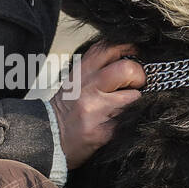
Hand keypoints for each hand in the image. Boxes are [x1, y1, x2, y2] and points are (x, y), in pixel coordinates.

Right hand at [50, 41, 145, 169]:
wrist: (49, 138)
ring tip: (126, 106)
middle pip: (127, 69)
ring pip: (134, 97)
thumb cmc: (65, 110)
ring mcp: (95, 110)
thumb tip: (128, 59)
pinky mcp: (103, 132)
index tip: (136, 55)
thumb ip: (97, 68)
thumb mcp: (75, 81)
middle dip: (139, 76)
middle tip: (137, 84)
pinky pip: (129, 121)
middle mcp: (87, 88)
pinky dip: (131, 120)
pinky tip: (121, 122)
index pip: (109, 48)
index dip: (129, 48)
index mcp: (81, 73)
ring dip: (136, 102)